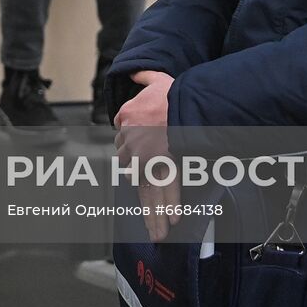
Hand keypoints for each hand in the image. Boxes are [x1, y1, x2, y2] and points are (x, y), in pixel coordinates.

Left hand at [114, 71, 178, 240]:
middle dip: (140, 182)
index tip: (135, 158)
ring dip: (153, 214)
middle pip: (130, 168)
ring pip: (146, 189)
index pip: (122, 139)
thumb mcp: (154, 80)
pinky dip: (166, 209)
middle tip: (149, 208)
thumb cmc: (171, 94)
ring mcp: (147, 160)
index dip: (131, 149)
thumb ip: (143, 77)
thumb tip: (135, 72)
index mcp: (127, 121)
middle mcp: (132, 144)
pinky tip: (168, 226)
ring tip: (158, 234)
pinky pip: (164, 193)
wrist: (184, 106)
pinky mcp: (163, 169)